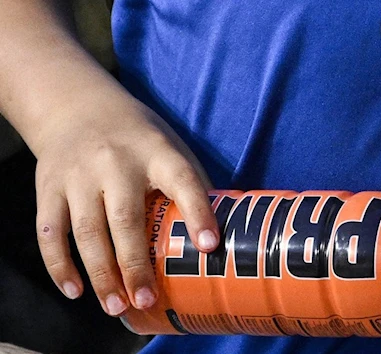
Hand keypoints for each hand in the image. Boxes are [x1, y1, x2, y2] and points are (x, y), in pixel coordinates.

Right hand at [34, 95, 218, 315]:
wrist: (77, 107)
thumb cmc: (137, 138)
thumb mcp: (170, 147)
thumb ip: (190, 183)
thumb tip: (220, 230)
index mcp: (156, 152)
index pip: (182, 181)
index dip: (197, 213)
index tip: (208, 246)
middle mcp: (115, 162)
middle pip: (125, 218)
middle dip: (136, 263)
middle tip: (148, 299)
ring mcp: (78, 175)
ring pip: (86, 230)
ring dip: (101, 273)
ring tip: (117, 306)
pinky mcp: (49, 187)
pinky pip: (49, 231)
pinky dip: (59, 264)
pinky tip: (75, 290)